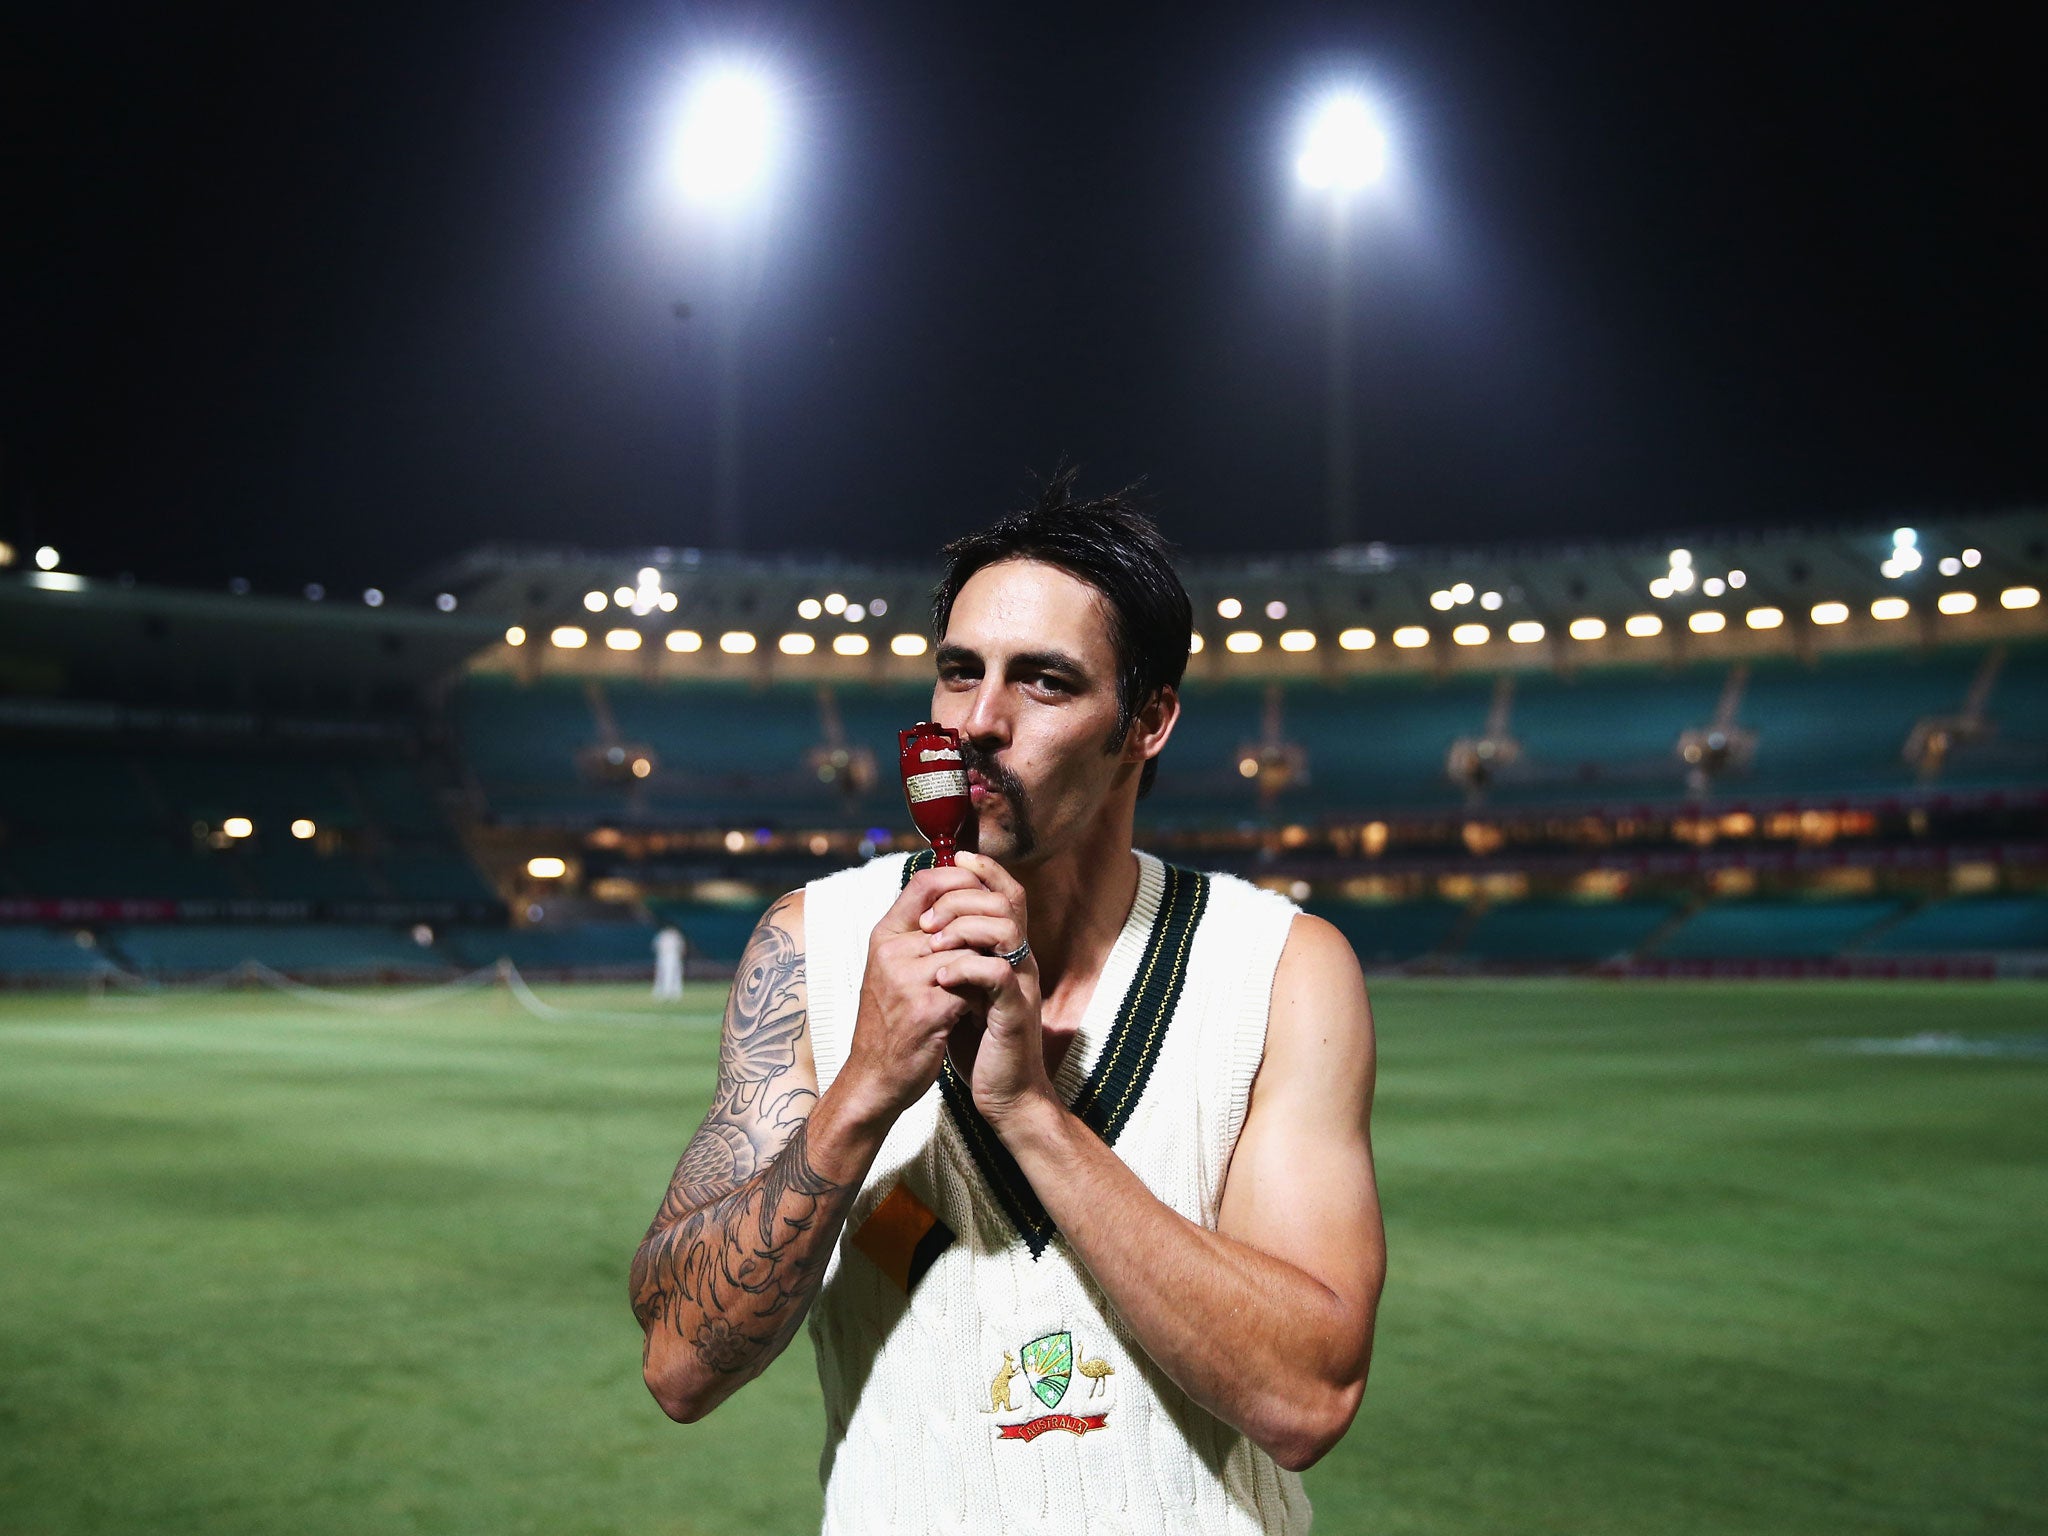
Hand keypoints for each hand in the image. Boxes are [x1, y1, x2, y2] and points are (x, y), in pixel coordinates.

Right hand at [839, 867, 988, 1126]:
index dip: (961, 879)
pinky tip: (980, 1008)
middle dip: (982, 933)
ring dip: (984, 967)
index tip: (984, 894)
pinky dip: (983, 995)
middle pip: (957, 916)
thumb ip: (917, 935)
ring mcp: (907, 979)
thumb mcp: (892, 969)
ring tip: (986, 983)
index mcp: (884, 935)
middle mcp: (892, 951)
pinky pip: (972, 984)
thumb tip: (954, 898)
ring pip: (969, 950)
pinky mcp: (927, 1009)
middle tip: (995, 948)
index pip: (926, 882)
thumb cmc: (891, 1020)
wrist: (876, 1077)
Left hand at [922, 851, 1051, 1126]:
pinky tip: (941, 979)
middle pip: (1008, 900)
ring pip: (1006, 929)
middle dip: (963, 897)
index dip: (984, 869)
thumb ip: (958, 956)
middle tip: (928, 920)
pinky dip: (965, 969)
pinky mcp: (1014, 1014)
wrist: (1006, 1095)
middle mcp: (1019, 962)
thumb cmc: (981, 1044)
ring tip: (933, 945)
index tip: (954, 860)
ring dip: (964, 927)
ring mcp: (1020, 986)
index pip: (1006, 893)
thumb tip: (930, 924)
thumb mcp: (966, 991)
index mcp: (1008, 952)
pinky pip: (997, 976)